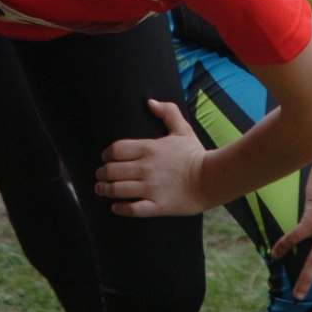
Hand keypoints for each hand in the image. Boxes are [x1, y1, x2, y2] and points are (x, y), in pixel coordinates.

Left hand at [96, 99, 210, 215]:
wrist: (211, 178)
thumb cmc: (195, 154)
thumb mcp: (182, 129)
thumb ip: (167, 112)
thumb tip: (150, 102)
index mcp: (149, 149)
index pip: (116, 150)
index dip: (106, 154)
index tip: (106, 158)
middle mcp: (145, 169)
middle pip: (111, 171)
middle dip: (101, 173)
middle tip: (99, 175)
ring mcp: (150, 188)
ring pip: (117, 190)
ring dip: (105, 190)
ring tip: (101, 189)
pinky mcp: (156, 206)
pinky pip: (131, 209)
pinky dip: (120, 209)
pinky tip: (115, 207)